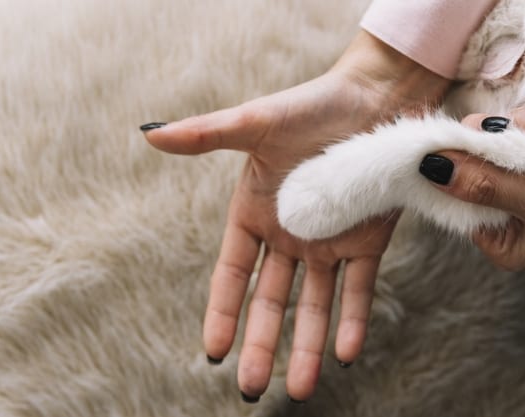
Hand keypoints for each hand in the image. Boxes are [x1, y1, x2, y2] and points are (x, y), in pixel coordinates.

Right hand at [142, 31, 448, 401]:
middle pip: (270, 300)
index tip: (212, 352)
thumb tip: (150, 135)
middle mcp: (289, 236)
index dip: (222, 312)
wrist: (373, 98)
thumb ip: (205, 136)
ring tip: (299, 387)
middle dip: (259, 343)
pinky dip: (352, 320)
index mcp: (255, 213)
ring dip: (306, 346)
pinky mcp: (367, 240)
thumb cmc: (311, 106)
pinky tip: (345, 352)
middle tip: (250, 387)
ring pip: (314, 305)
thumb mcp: (254, 124)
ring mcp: (328, 242)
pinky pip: (358, 288)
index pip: (233, 274)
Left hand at [423, 107, 524, 269]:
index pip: (456, 199)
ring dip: (523, 131)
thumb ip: (486, 185)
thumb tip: (431, 169)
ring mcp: (523, 186)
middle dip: (497, 146)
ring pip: (498, 143)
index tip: (465, 141)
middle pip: (475, 167)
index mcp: (500, 242)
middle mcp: (506, 215)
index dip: (457, 165)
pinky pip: (524, 131)